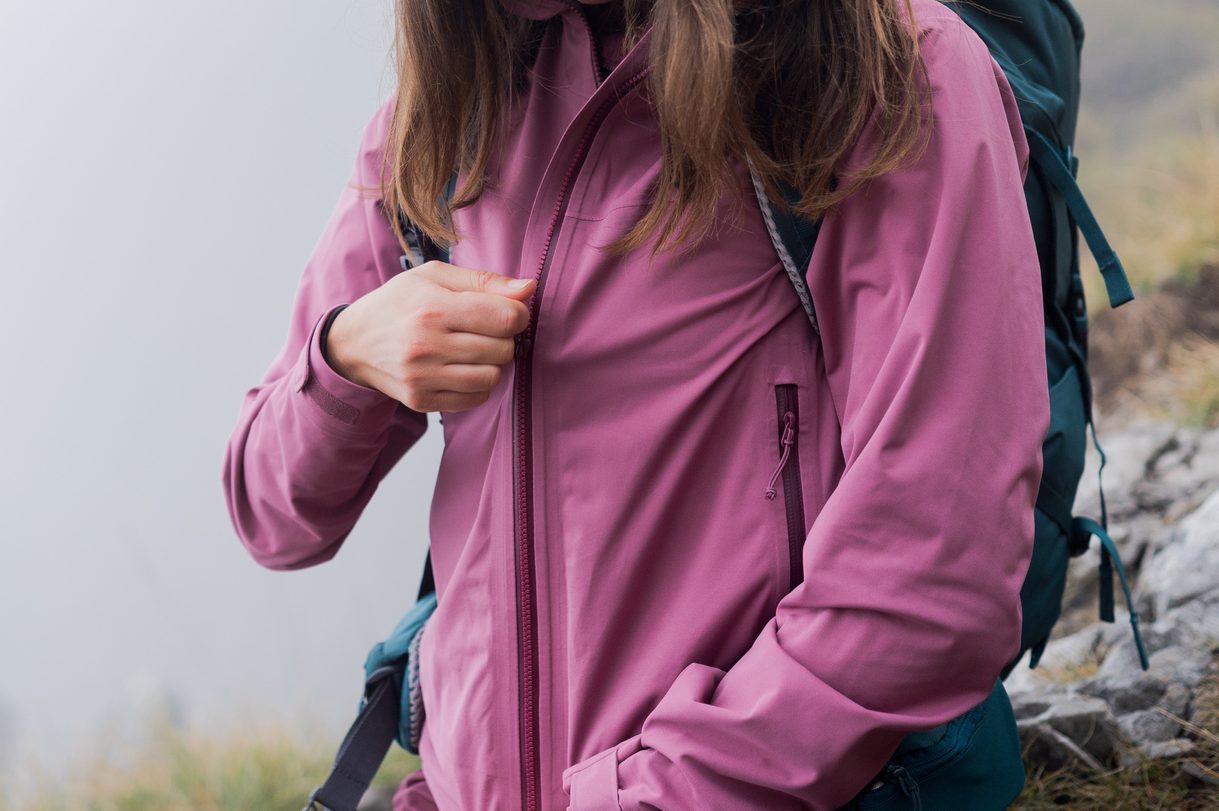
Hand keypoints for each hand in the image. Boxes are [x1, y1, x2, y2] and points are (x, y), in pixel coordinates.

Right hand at [325, 261, 535, 411]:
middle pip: (503, 349)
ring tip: (473, 349)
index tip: (507, 311)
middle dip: (503, 338)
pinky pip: (475, 398)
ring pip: (492, 377)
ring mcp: (422, 377)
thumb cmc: (399, 303)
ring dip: (492, 363)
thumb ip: (485, 280)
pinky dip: (478, 384)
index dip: (517, 314)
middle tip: (484, 330)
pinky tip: (461, 368)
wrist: (354, 342)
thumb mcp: (435, 277)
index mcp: (433, 308)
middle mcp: (426, 345)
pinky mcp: (421, 400)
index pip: (506, 317)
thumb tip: (529, 288)